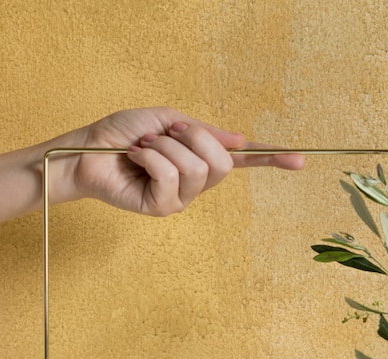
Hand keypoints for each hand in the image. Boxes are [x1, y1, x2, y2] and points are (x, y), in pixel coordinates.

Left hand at [54, 107, 304, 215]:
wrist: (88, 149)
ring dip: (165, 146)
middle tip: (166, 134)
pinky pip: (170, 176)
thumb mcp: (166, 120)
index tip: (300, 160)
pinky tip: (134, 158)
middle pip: (223, 163)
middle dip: (195, 138)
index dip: (271, 159)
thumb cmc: (122, 133)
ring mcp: (181, 198)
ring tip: (143, 146)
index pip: (242, 162)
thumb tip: (240, 140)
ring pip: (197, 169)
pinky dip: (149, 157)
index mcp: (200, 159)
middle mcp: (196, 183)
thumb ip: (202, 130)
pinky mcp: (162, 208)